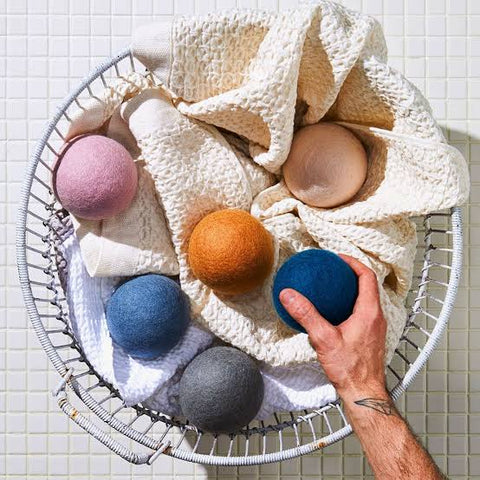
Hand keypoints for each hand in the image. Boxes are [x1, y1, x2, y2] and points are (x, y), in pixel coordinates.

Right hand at [279, 254, 386, 399]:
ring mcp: (375, 327)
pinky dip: (349, 304)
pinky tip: (331, 313)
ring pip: (366, 299)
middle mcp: (376, 317)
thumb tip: (290, 295)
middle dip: (351, 273)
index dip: (353, 263)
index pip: (367, 277)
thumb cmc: (350, 369)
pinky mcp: (370, 336)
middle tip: (333, 269)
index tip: (338, 258)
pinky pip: (362, 312)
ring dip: (351, 289)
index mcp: (369, 312)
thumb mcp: (323, 339)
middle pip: (368, 286)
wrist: (364, 393)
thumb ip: (306, 315)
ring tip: (331, 287)